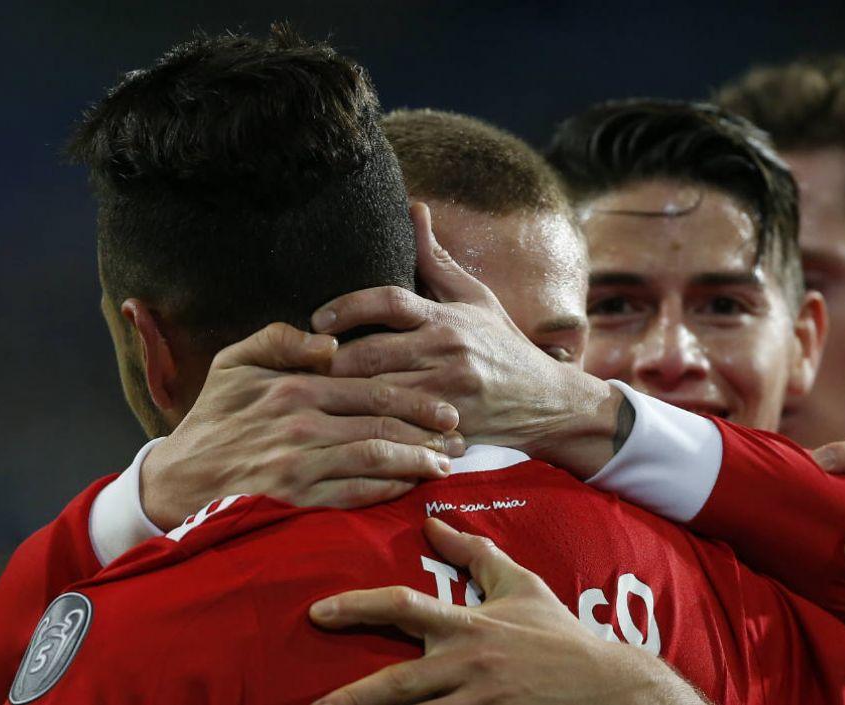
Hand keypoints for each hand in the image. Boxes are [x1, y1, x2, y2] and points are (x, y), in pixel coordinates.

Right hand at [140, 322, 464, 529]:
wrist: (180, 479)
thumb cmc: (213, 417)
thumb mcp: (234, 362)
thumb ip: (280, 340)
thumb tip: (330, 342)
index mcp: (294, 386)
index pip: (372, 389)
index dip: (416, 400)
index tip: (446, 408)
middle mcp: (301, 424)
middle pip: (383, 425)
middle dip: (429, 433)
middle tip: (459, 437)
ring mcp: (300, 465)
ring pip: (376, 460)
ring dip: (417, 462)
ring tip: (445, 464)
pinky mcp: (297, 501)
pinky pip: (356, 494)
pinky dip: (388, 490)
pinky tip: (410, 488)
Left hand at [308, 518, 706, 704]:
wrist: (603, 685)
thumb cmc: (555, 633)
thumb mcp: (519, 585)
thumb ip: (473, 552)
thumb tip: (432, 521)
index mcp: (466, 625)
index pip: (404, 606)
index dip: (358, 607)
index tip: (317, 613)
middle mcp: (465, 666)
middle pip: (395, 685)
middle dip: (350, 700)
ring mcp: (476, 704)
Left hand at [312, 203, 625, 476]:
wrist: (547, 402)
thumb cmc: (503, 346)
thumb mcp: (475, 298)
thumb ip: (436, 259)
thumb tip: (414, 207)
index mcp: (448, 318)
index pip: (389, 301)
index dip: (347, 307)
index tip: (317, 320)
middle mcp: (447, 352)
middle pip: (371, 353)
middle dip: (330, 360)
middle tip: (297, 364)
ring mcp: (448, 392)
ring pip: (377, 394)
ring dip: (340, 395)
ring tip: (308, 394)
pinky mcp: (449, 427)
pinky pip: (398, 427)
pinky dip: (368, 426)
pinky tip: (343, 427)